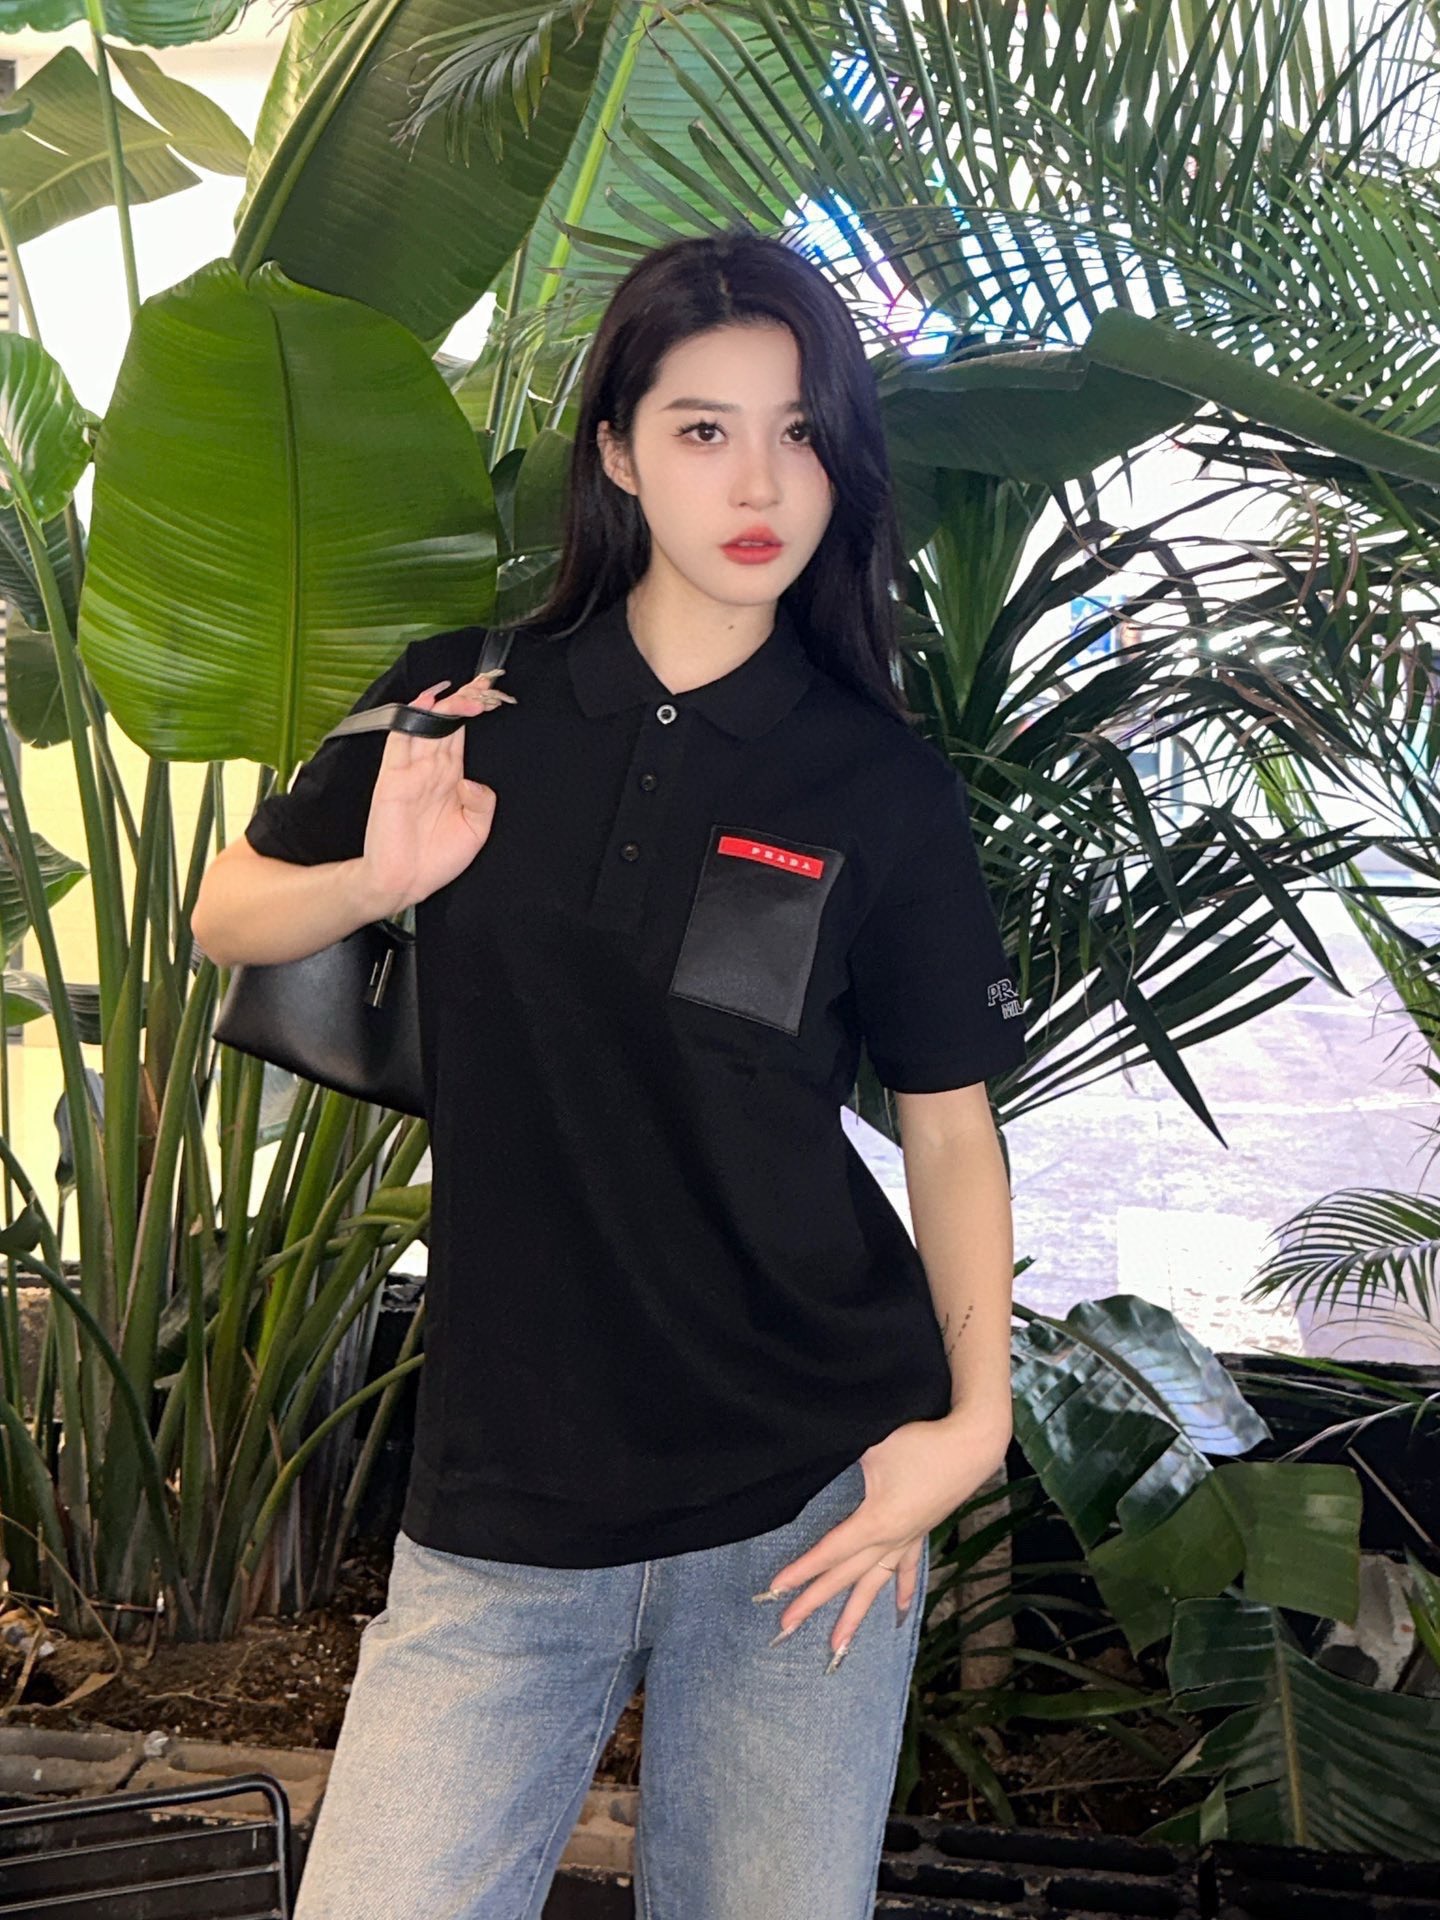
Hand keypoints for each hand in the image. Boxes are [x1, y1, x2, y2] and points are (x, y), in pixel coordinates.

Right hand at [361, 670, 515, 914]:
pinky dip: (410, 719)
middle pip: (448, 724)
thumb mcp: (475, 832)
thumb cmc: (436, 860)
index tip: (492, 694)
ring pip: (428, 726)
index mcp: (452, 778)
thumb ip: (482, 803)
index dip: (475, 714)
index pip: (463, 735)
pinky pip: (400, 740)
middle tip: (484, 683)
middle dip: (465, 702)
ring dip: (445, 707)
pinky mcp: (392, 778)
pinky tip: (425, 702)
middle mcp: (432, 769)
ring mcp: (412, 771)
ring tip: (466, 692)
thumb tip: (475, 781)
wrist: (403, 883)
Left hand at [757, 1405, 1011, 1664]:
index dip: (801, 1570)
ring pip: (876, 1584)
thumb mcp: (872, 1445)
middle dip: (814, 1602)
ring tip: (838, 1647)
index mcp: (876, 1522)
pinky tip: (901, 1614)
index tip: (775, 1589)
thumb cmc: (921, 1441)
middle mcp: (892, 1539)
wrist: (972, 1443)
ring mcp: (908, 1539)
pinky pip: (907, 1569)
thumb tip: (814, 1458)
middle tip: (785, 1627)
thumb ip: (842, 1457)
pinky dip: (903, 1592)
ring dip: (856, 1616)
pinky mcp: (922, 1532)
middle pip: (846, 1577)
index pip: (830, 1552)